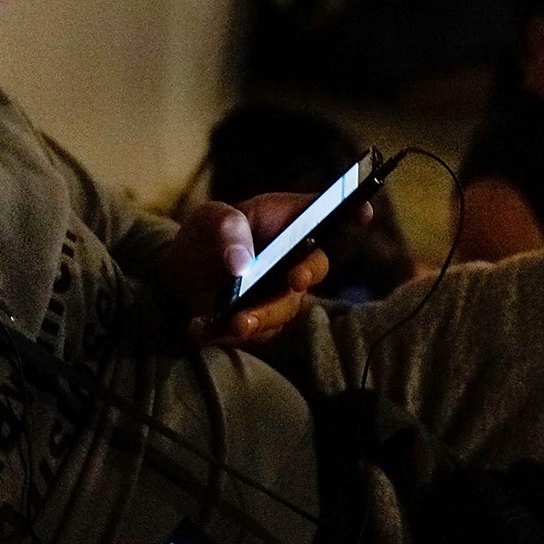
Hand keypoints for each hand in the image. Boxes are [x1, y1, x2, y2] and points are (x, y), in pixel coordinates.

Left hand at [156, 195, 361, 348]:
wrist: (181, 275)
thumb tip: (242, 262)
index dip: (351, 211)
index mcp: (289, 220)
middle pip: (314, 267)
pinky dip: (228, 332)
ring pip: (287, 308)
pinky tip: (199, 327)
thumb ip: (226, 228)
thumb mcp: (209, 218)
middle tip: (294, 279)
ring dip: (263, 316)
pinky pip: (258, 333)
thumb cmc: (206, 236)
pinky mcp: (266, 322)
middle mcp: (295, 257)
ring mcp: (283, 292)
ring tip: (235, 321)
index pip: (329, 213)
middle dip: (307, 273)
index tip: (362, 211)